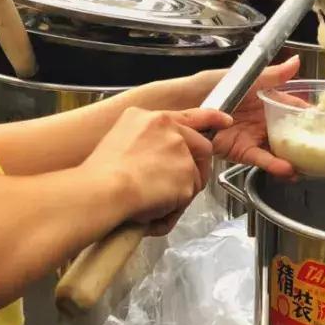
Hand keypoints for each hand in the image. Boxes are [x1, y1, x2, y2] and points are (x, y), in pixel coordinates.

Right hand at [85, 106, 231, 229]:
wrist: (102, 190)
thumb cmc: (100, 173)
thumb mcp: (119, 139)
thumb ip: (144, 141)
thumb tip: (152, 157)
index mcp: (150, 118)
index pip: (190, 114)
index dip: (211, 118)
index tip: (225, 120)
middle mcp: (170, 129)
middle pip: (199, 146)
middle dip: (194, 168)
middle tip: (174, 186)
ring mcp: (181, 151)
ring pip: (194, 175)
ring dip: (179, 191)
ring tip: (153, 200)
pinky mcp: (188, 174)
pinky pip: (186, 197)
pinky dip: (173, 208)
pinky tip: (153, 209)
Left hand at [209, 56, 300, 176]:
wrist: (184, 106)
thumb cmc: (211, 88)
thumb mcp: (246, 79)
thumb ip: (273, 75)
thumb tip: (296, 62)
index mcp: (265, 100)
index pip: (293, 107)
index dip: (309, 114)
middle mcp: (262, 121)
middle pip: (290, 132)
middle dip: (307, 141)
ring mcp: (254, 137)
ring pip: (279, 149)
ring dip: (294, 157)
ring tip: (311, 165)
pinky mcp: (242, 151)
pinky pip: (261, 159)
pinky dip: (274, 165)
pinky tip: (288, 170)